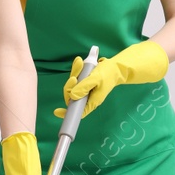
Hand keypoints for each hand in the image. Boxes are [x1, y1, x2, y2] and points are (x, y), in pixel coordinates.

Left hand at [53, 40, 168, 118]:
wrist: (117, 67)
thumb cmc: (109, 74)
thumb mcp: (97, 79)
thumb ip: (84, 87)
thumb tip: (73, 96)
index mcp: (91, 101)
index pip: (77, 111)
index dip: (67, 112)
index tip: (57, 111)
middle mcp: (86, 97)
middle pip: (71, 95)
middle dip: (70, 84)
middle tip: (75, 76)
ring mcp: (84, 89)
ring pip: (72, 84)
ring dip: (74, 72)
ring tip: (80, 62)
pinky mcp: (83, 82)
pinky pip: (76, 77)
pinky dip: (76, 69)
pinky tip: (79, 61)